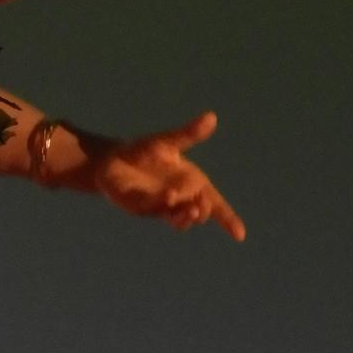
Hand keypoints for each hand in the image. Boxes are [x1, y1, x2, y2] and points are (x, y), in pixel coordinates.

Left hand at [85, 110, 245, 240]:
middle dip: (203, 212)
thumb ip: (188, 134)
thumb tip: (211, 117)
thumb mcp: (167, 142)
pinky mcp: (140, 207)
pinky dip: (163, 203)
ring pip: (178, 220)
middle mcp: (180, 199)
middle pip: (199, 213)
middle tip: (202, 206)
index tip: (240, 235)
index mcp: (192, 184)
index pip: (215, 204)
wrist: (111, 159)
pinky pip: (154, 209)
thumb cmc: (143, 152)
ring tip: (192, 209)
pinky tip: (169, 196)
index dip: (228, 220)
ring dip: (186, 217)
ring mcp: (160, 207)